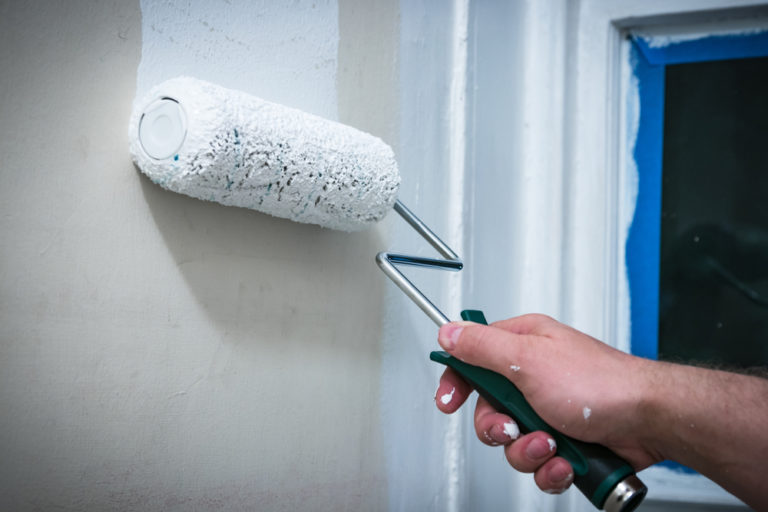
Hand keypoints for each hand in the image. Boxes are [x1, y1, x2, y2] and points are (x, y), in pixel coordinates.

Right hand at [434, 314, 661, 493]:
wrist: (649, 420)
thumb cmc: (601, 383)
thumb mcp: (528, 359)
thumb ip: (482, 347)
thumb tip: (449, 332)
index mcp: (523, 345)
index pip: (473, 358)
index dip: (457, 380)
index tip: (448, 401)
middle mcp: (534, 376)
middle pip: (489, 408)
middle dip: (499, 428)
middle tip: (513, 426)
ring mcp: (549, 409)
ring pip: (512, 441)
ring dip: (528, 450)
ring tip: (551, 444)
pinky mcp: (565, 439)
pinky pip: (538, 462)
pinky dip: (550, 468)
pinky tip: (565, 461)